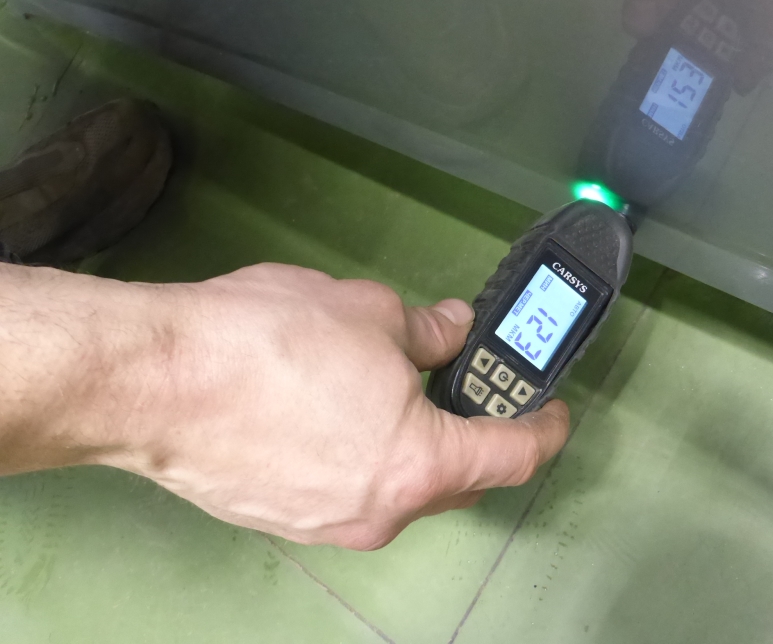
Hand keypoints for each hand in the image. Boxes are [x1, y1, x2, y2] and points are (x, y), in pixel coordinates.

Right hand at [108, 264, 569, 548]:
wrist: (156, 379)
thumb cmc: (265, 345)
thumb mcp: (369, 313)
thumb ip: (426, 331)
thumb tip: (448, 333)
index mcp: (420, 464)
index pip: (512, 454)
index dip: (544, 428)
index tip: (552, 412)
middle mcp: (380, 510)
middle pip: (459, 479)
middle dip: (474, 436)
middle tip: (467, 387)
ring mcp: (328, 523)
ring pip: (400, 487)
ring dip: (412, 445)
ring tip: (390, 388)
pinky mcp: (284, 518)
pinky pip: (348, 489)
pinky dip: (362, 455)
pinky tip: (335, 410)